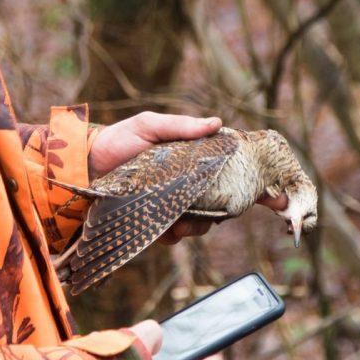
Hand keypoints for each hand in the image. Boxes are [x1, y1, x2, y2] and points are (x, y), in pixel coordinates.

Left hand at [90, 113, 290, 244]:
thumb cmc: (118, 140)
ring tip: (177, 218)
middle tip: (209, 208)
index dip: (255, 186)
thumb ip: (182, 126)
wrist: (84, 167)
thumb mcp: (150, 125)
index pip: (230, 173)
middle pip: (222, 204)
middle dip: (221, 209)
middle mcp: (188, 186)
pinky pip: (176, 236)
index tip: (276, 196)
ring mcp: (173, 207)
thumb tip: (218, 124)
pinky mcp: (156, 224)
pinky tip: (162, 226)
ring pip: (202, 223)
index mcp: (194, 161)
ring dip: (195, 223)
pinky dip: (172, 233)